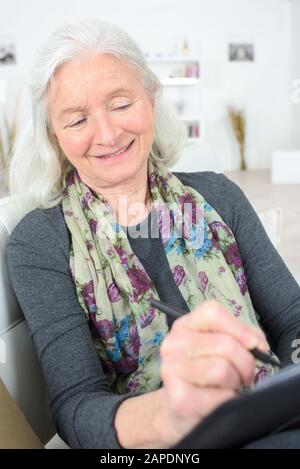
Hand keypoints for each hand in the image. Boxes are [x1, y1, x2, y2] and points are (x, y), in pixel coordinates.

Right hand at [156, 300, 268, 445]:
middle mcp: (173, 344)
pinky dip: (228, 399)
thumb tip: (259, 346)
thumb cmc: (208, 373)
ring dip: (234, 382)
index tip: (254, 346)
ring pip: (222, 369)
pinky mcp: (178, 399)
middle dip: (245, 364)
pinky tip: (218, 401)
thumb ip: (244, 336)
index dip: (240, 329)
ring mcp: (172, 370)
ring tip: (227, 386)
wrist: (182, 408)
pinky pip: (220, 396)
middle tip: (242, 375)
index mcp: (185, 325)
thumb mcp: (222, 347)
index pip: (213, 313)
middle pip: (225, 344)